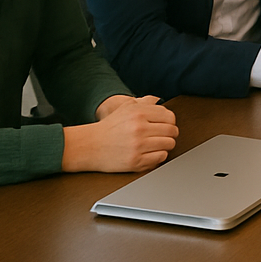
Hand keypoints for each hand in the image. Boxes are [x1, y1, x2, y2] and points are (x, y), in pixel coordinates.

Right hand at [62, 95, 177, 172]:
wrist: (89, 146)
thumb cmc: (108, 128)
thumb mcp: (124, 109)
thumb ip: (143, 103)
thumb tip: (158, 99)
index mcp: (138, 113)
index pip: (169, 116)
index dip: (170, 121)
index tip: (166, 125)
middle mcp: (139, 128)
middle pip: (172, 130)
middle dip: (170, 133)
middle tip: (164, 135)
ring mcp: (138, 146)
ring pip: (169, 144)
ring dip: (165, 145)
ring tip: (157, 144)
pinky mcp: (136, 161)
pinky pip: (161, 157)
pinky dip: (159, 155)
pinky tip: (151, 152)